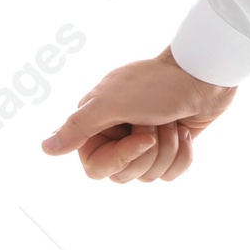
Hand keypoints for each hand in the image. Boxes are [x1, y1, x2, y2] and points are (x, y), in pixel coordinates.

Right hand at [40, 46, 236, 181]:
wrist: (204, 73)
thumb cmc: (158, 83)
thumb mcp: (111, 102)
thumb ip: (77, 127)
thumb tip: (45, 149)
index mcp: (97, 122)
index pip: (96, 169)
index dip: (121, 158)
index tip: (142, 136)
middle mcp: (117, 134)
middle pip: (123, 176)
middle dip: (148, 153)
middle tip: (158, 122)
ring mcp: (144, 141)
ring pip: (149, 176)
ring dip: (168, 149)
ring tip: (173, 121)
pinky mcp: (169, 147)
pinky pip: (170, 173)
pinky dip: (183, 154)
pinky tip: (186, 131)